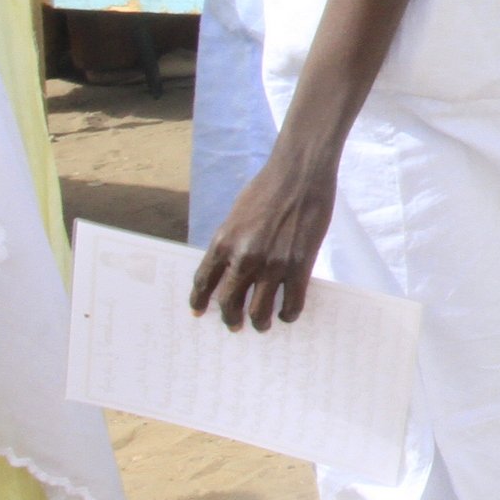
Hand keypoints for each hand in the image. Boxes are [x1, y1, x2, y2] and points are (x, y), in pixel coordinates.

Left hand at [190, 148, 338, 331]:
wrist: (299, 174)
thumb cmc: (268, 187)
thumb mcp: (237, 215)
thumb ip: (233, 242)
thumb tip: (232, 265)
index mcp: (223, 243)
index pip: (203, 282)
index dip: (199, 301)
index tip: (200, 312)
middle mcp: (243, 258)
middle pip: (228, 302)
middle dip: (230, 319)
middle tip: (235, 325)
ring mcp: (272, 264)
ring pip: (259, 310)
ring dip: (259, 323)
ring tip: (263, 325)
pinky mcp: (299, 265)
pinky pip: (291, 301)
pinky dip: (288, 313)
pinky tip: (288, 313)